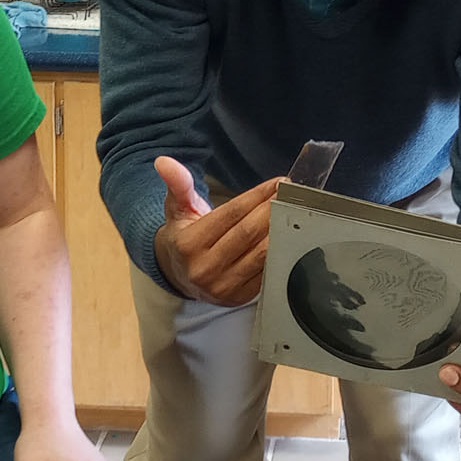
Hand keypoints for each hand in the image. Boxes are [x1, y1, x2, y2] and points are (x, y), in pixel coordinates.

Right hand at [150, 157, 279, 305]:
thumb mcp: (177, 208)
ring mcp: (222, 287)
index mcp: (188, 244)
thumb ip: (177, 184)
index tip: (279, 183)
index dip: (258, 196)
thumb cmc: (184, 236)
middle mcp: (204, 268)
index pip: (231, 214)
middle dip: (274, 210)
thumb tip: (164, 161)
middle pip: (248, 233)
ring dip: (282, 231)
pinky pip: (265, 272)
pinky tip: (290, 236)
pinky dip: (280, 253)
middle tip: (293, 193)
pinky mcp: (238, 298)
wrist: (180, 275)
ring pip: (261, 254)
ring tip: (295, 212)